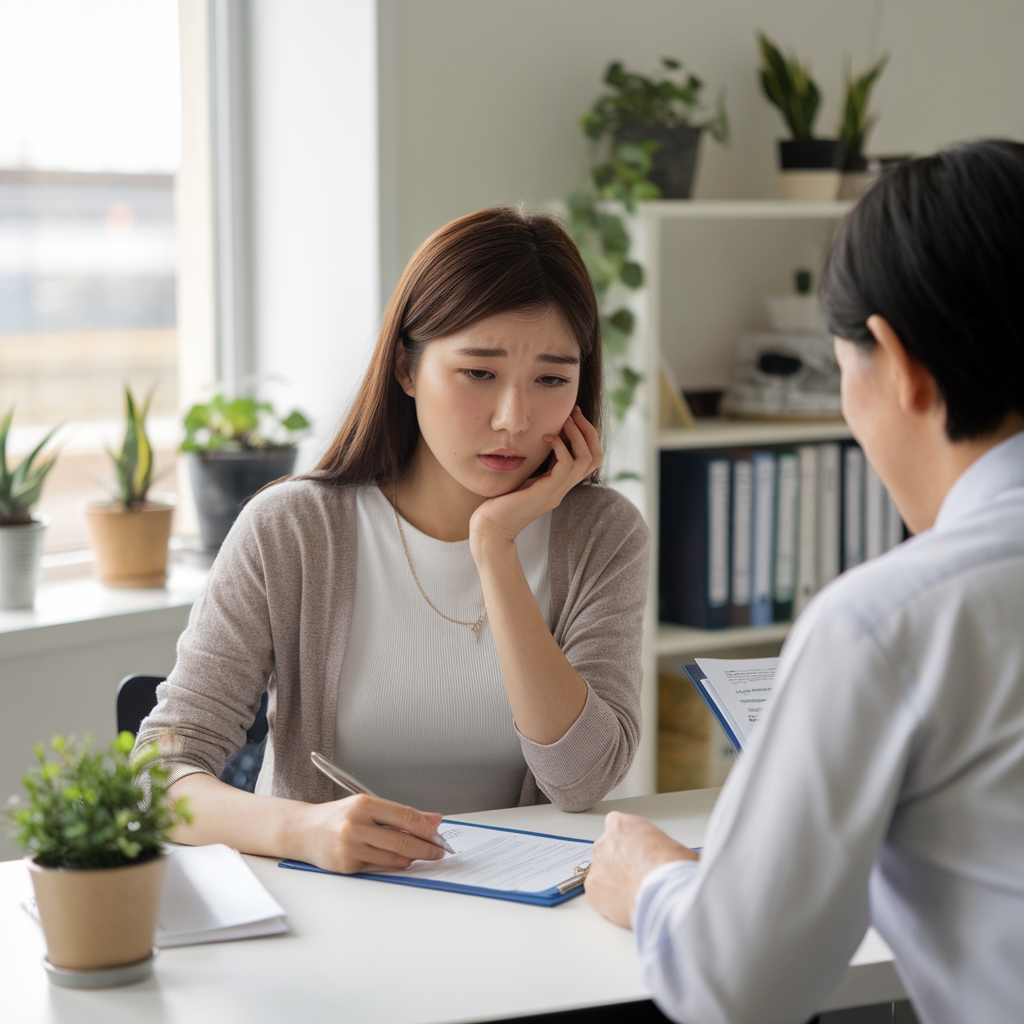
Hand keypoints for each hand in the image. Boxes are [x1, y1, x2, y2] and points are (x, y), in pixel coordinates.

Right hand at [295, 793, 445, 873]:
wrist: (303, 831)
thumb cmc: (338, 817)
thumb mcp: (369, 807)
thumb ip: (401, 814)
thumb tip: (433, 820)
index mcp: (364, 804)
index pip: (406, 816)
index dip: (427, 828)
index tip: (440, 835)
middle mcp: (356, 824)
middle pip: (403, 839)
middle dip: (427, 848)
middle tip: (439, 851)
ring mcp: (351, 847)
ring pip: (394, 857)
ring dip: (413, 858)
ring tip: (421, 855)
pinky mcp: (347, 865)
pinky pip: (380, 867)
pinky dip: (394, 864)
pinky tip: (400, 860)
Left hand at [469, 406, 602, 554]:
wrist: (490, 529)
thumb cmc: (499, 502)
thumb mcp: (522, 477)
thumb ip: (534, 463)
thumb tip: (536, 439)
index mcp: (559, 485)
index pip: (590, 459)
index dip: (586, 436)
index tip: (572, 417)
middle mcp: (563, 489)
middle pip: (595, 456)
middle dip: (587, 430)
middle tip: (573, 413)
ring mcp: (557, 492)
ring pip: (585, 459)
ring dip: (576, 434)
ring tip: (562, 421)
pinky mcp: (546, 493)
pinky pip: (566, 465)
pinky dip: (560, 446)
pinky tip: (546, 437)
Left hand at [585, 811, 697, 928]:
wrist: (664, 892)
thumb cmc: (674, 868)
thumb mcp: (678, 849)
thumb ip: (665, 849)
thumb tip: (677, 862)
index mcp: (623, 824)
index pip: (617, 827)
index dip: (629, 842)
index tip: (639, 854)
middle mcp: (605, 842)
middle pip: (607, 850)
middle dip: (620, 862)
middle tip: (637, 876)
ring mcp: (597, 866)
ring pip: (602, 873)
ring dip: (614, 882)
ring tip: (635, 893)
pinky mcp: (592, 889)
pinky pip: (598, 894)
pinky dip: (609, 900)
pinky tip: (627, 904)